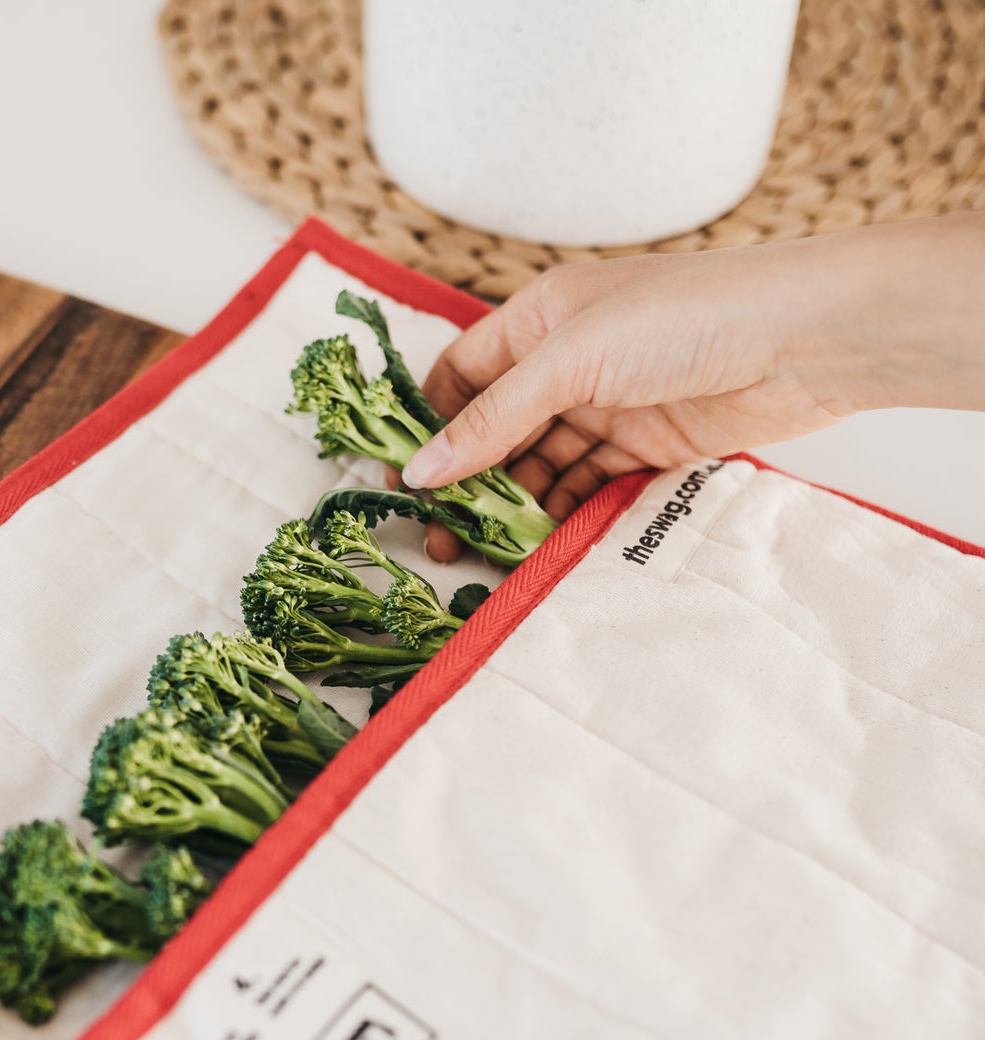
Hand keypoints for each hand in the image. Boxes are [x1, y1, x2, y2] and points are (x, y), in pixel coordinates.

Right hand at [401, 212, 984, 560]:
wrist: (804, 341)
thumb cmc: (686, 318)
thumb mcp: (571, 359)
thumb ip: (494, 418)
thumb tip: (423, 470)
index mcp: (538, 320)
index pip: (459, 375)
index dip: (428, 425)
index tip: (406, 483)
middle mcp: (563, 361)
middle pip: (492, 430)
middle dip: (465, 481)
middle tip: (442, 537)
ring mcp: (602, 406)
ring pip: (535, 465)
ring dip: (509, 505)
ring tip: (485, 550)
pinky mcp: (640, 446)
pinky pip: (581, 485)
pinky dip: (557, 512)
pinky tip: (537, 540)